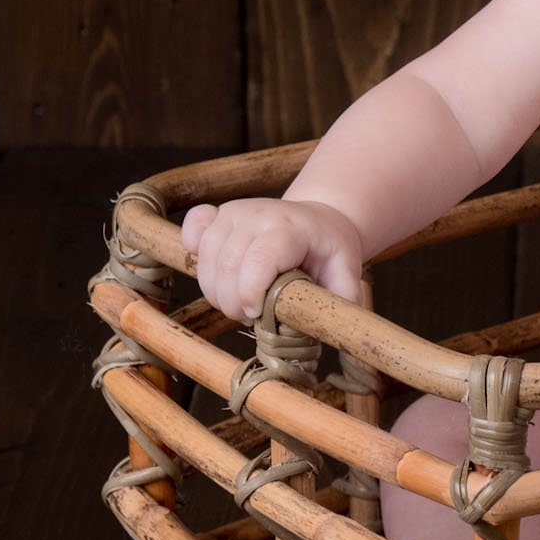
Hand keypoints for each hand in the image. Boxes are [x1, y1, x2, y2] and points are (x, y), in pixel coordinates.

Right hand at [178, 197, 367, 323]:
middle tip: (250, 315)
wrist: (318, 221)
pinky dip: (194, 255)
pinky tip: (213, 272)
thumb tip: (333, 327)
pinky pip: (192, 231)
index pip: (260, 258)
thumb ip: (342, 300)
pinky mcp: (219, 214)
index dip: (250, 291)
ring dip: (216, 291)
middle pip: (228, 264)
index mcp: (292, 228)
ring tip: (239, 301)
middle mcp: (259, 214)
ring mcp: (235, 212)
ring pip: (206, 257)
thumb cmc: (329, 251)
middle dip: (232, 302)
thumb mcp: (347, 273)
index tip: (255, 314)